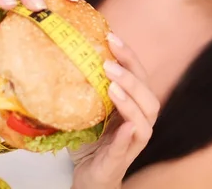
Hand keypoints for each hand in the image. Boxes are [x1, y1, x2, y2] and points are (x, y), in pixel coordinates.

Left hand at [69, 33, 159, 188]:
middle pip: (148, 94)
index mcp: (133, 104)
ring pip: (145, 118)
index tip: (111, 36)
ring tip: (113, 87)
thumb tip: (63, 51)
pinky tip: (126, 125)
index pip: (138, 75)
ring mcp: (133, 142)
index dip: (128, 56)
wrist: (88, 177)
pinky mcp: (121, 160)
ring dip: (131, 100)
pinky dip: (129, 135)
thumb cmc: (89, 141)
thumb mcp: (86, 109)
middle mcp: (140, 120)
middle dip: (131, 76)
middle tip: (108, 64)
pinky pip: (130, 146)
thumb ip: (84, 87)